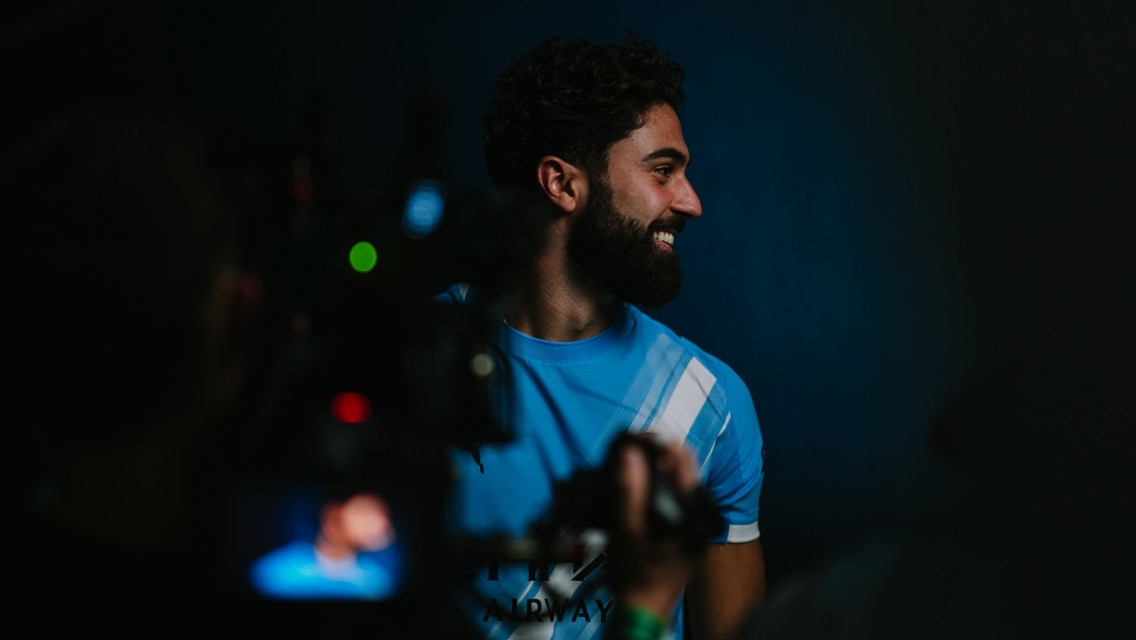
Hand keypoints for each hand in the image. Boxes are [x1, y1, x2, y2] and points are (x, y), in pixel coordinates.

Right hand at [607, 434, 705, 618]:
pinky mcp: (687, 529)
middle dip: (658, 452)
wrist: (643, 611)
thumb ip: (630, 490)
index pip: (683, 463)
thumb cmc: (636, 576)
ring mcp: (696, 523)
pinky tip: (641, 480)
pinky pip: (676, 494)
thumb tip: (628, 453)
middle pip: (683, 468)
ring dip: (657, 466)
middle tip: (632, 444)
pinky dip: (659, 482)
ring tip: (633, 458)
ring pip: (679, 481)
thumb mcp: (628, 530)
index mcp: (694, 514)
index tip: (636, 437)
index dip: (660, 443)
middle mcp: (702, 516)